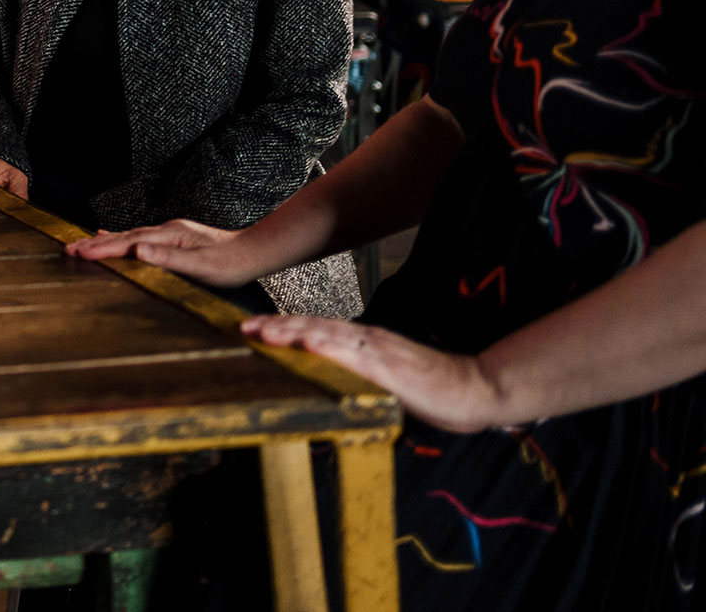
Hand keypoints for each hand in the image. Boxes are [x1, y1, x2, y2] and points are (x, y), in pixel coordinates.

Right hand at [66, 219, 262, 287]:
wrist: (252, 252)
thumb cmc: (229, 264)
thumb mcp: (200, 265)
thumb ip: (168, 257)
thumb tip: (137, 249)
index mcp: (169, 236)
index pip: (128, 243)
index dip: (102, 249)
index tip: (78, 252)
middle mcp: (165, 230)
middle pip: (123, 237)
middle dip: (94, 244)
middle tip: (68, 249)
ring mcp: (168, 233)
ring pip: (128, 237)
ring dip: (103, 242)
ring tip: (80, 244)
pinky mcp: (172, 239)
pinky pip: (138, 238)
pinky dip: (119, 240)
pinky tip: (112, 239)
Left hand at [240, 314, 508, 433]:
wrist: (474, 389)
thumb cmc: (431, 387)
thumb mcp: (383, 378)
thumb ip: (356, 373)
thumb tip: (325, 378)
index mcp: (364, 342)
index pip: (316, 330)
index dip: (283, 327)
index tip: (251, 328)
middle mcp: (367, 340)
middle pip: (314, 327)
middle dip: (277, 327)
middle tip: (243, 328)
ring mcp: (378, 352)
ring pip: (329, 336)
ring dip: (295, 333)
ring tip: (265, 333)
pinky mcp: (391, 369)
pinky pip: (356, 357)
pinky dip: (331, 350)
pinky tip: (310, 347)